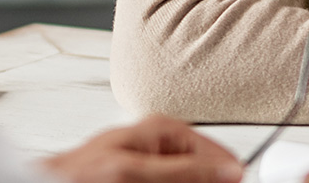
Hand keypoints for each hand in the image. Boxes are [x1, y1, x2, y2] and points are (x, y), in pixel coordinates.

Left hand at [41, 114, 241, 182]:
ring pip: (187, 180)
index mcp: (165, 130)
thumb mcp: (137, 172)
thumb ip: (187, 171)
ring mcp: (152, 165)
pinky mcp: (142, 178)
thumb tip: (230, 171)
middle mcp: (161, 145)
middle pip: (203, 174)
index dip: (228, 177)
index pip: (219, 156)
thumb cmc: (77, 177)